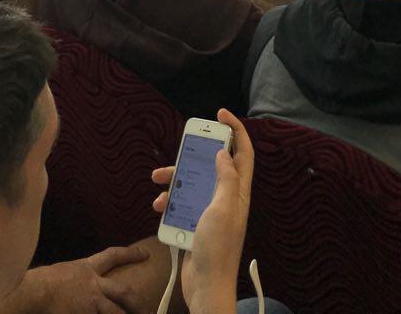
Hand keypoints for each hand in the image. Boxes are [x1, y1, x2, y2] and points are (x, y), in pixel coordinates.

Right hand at [23, 245, 148, 313]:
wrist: (35, 291)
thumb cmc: (42, 281)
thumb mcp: (63, 273)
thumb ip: (75, 278)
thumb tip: (79, 288)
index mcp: (87, 269)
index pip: (113, 256)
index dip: (130, 254)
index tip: (145, 254)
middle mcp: (94, 285)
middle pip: (124, 291)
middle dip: (137, 302)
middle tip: (148, 309)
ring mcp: (92, 303)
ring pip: (116, 313)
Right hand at [152, 111, 253, 313]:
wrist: (206, 287)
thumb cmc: (218, 248)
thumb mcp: (225, 208)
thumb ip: (227, 178)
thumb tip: (224, 152)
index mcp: (238, 191)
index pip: (243, 152)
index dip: (235, 130)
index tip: (220, 113)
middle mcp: (226, 197)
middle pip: (212, 163)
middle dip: (194, 153)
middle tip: (180, 147)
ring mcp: (210, 211)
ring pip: (192, 182)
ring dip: (175, 179)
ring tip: (158, 179)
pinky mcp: (195, 223)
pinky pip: (181, 203)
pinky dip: (169, 202)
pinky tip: (159, 207)